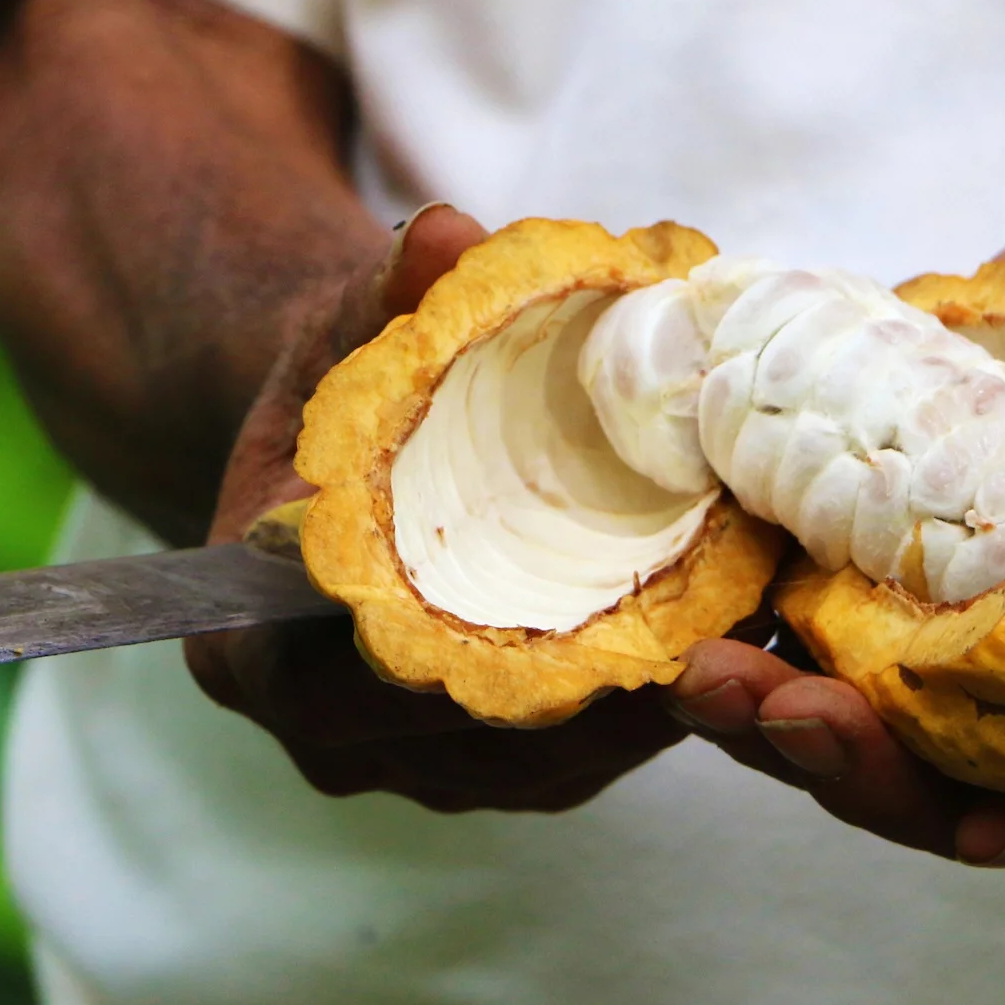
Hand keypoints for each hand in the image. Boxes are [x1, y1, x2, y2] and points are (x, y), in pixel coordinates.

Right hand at [186, 204, 692, 812]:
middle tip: (727, 606)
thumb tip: (442, 234)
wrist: (327, 438)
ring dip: (650, 698)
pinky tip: (733, 634)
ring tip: (753, 615)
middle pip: (484, 736)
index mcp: (250, 651)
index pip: (373, 683)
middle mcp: (329, 736)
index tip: (613, 604)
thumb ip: (389, 292)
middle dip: (607, 675)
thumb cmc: (331, 380)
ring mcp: (410, 768)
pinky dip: (651, 703)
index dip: (493, 652)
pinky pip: (579, 759)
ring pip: (550, 764)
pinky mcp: (483, 770)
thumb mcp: (344, 324)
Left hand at [665, 209, 1004, 880]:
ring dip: (775, 730)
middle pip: (960, 796)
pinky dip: (748, 664)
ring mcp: (948, 667)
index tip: (980, 827)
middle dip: (866, 774)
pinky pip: (800, 666)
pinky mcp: (866, 606)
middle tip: (789, 716)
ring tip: (704, 679)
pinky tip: (688, 635)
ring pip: (862, 748)